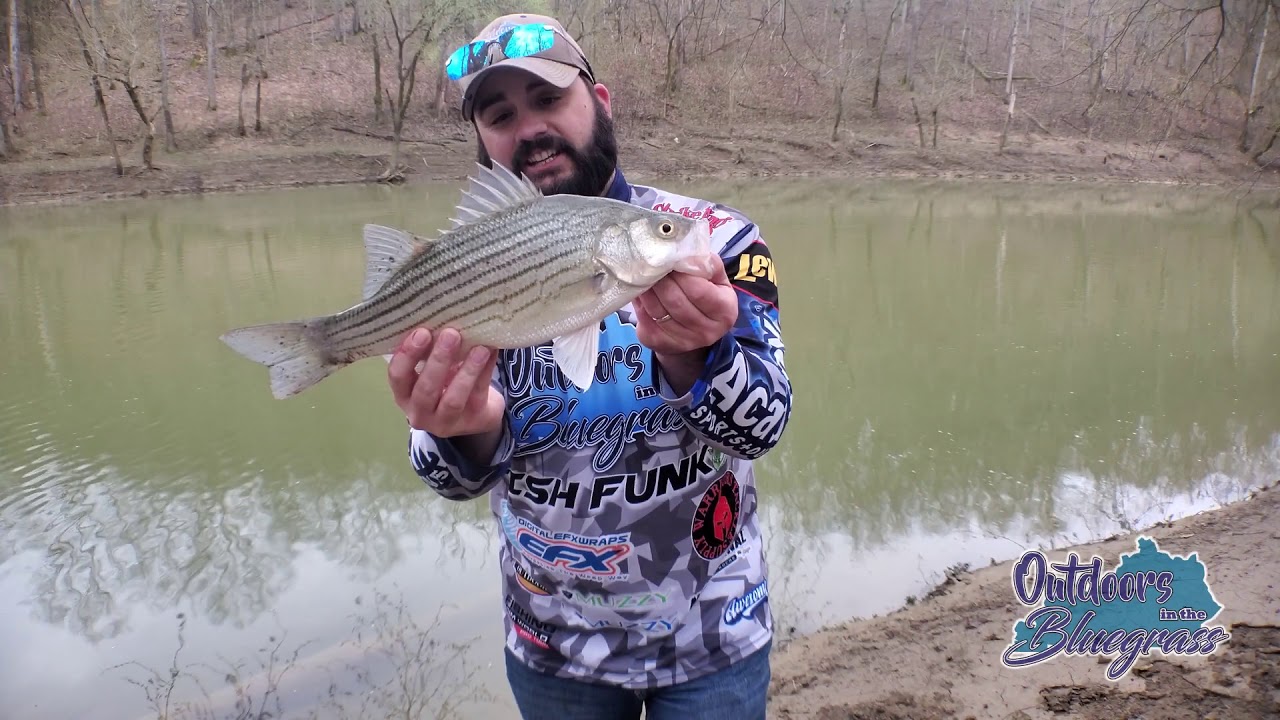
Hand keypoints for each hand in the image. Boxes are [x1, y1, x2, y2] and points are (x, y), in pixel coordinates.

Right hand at [387, 328, 504, 441]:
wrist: (474, 415)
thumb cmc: (445, 383)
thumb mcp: (432, 370)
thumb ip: (431, 351)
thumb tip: (444, 316)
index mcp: (404, 394)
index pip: (397, 376)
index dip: (407, 355)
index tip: (421, 332)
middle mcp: (420, 412)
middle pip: (425, 389)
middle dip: (438, 360)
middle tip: (451, 334)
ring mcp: (446, 421)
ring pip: (453, 399)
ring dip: (466, 371)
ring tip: (479, 348)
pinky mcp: (472, 420)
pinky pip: (478, 394)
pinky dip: (485, 372)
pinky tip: (490, 352)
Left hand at [631, 252, 737, 392]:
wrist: (696, 330)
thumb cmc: (707, 296)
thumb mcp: (716, 279)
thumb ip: (707, 263)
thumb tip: (688, 250)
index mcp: (725, 311)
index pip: (699, 290)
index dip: (681, 273)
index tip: (671, 258)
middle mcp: (707, 331)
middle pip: (675, 300)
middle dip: (661, 279)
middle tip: (652, 263)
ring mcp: (683, 342)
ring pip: (656, 310)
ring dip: (647, 289)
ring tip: (643, 274)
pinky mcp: (660, 344)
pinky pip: (644, 320)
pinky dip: (640, 303)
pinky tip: (641, 292)